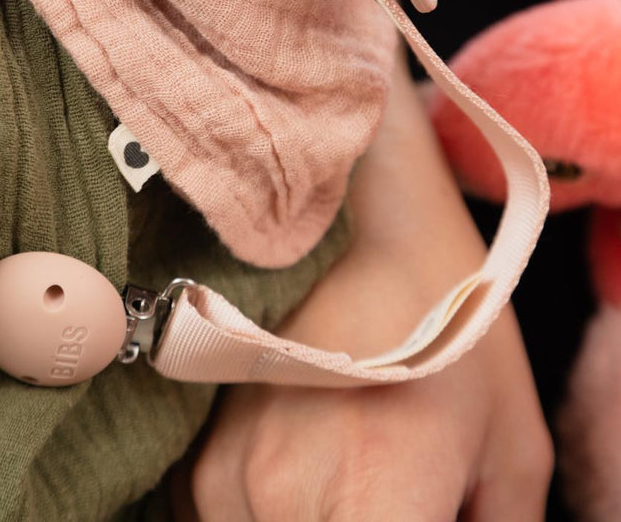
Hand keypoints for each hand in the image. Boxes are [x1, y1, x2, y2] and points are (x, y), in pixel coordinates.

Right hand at [172, 52, 552, 520]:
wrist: (357, 211)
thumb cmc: (445, 318)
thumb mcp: (511, 447)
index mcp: (374, 503)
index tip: (413, 499)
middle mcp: (281, 499)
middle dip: (363, 520)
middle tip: (388, 484)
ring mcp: (222, 478)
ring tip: (344, 465)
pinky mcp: (193, 460)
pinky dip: (266, 515)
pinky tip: (304, 464)